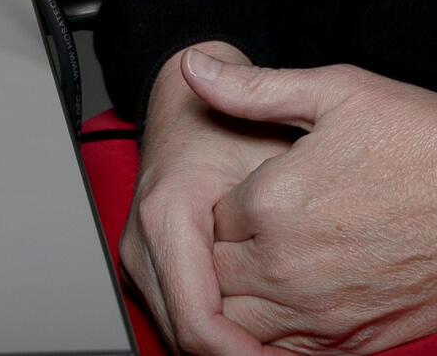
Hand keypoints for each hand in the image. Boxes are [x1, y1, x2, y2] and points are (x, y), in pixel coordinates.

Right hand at [121, 41, 297, 355]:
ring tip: (282, 350)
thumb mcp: (269, 149)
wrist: (188, 106)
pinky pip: (180, 316)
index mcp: (167, 215)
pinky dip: (217, 331)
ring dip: (226, 347)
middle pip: (184, 335)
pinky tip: (260, 333)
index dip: (240, 352)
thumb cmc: (229, 123)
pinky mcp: (147, 265)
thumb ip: (279, 200)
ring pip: (179, 333)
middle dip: (237, 355)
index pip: (197, 318)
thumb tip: (296, 267)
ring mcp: (140, 257)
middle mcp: (143, 242)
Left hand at [188, 50, 436, 353]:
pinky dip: (276, 335)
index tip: (261, 189)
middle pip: (217, 272)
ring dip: (245, 296)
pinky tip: (299, 302)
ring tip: (278, 263)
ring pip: (239, 321)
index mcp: (273, 201)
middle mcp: (284, 266)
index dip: (232, 201)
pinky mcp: (347, 343)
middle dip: (230, 250)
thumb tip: (193, 68)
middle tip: (266, 226)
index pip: (212, 216)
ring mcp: (316, 312)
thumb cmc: (423, 142)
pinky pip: (282, 353)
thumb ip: (256, 88)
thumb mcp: (340, 92)